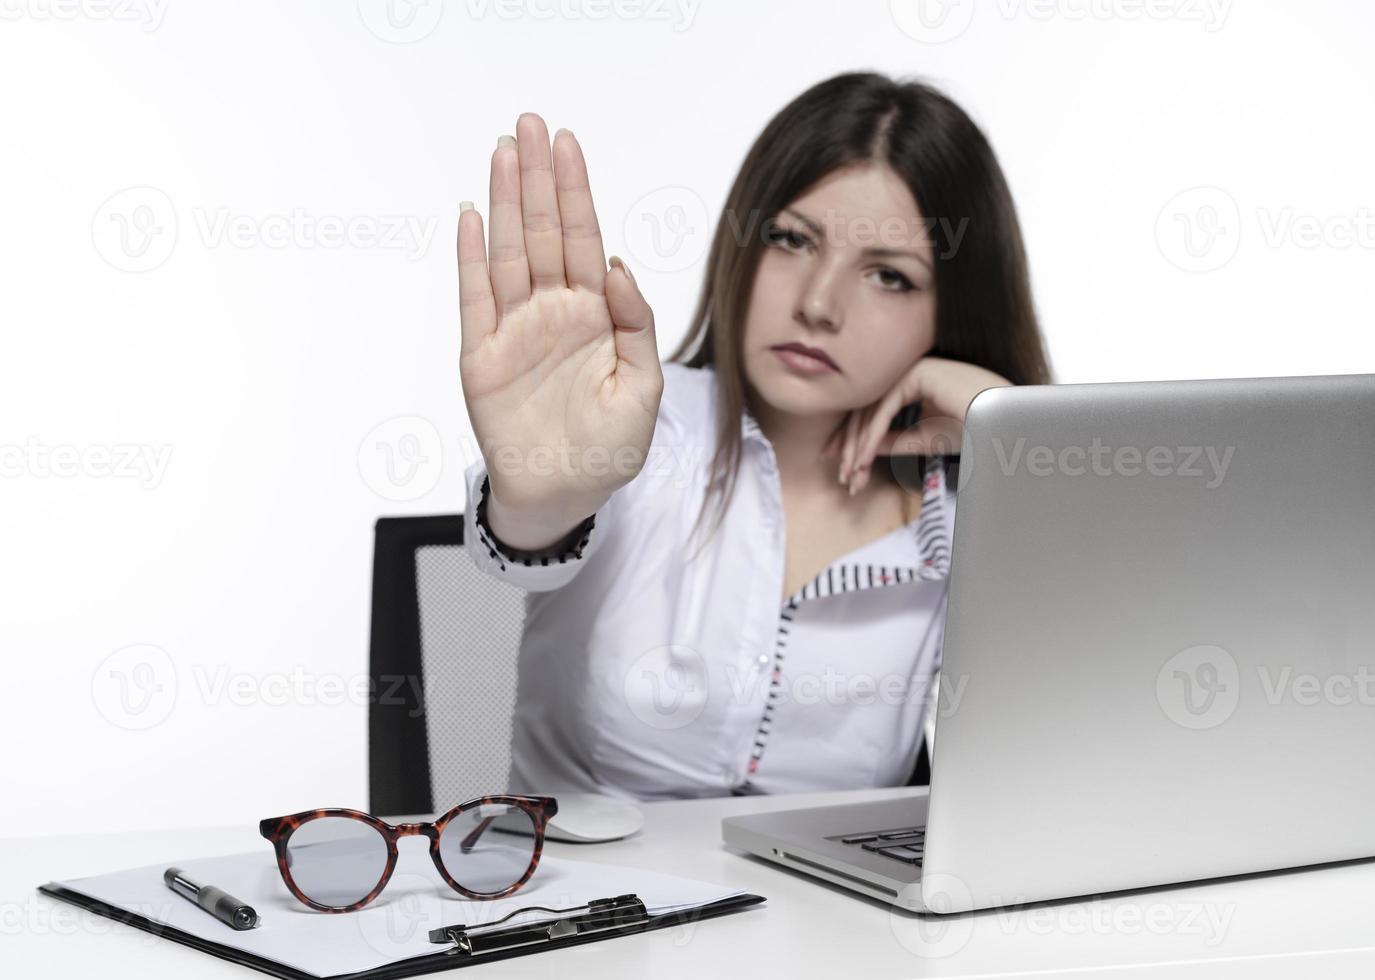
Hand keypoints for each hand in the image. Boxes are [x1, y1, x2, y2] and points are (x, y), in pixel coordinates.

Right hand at [457, 113, 662, 523]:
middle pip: (542, 233)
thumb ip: (635, 324)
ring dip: (504, 203)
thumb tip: (615, 267)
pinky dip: (470, 259)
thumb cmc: (611, 448)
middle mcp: (551, 312)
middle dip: (536, 179)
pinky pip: (475, 300)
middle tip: (528, 125)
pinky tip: (472, 217)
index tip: (566, 145)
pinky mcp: (482, 357)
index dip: (574, 192)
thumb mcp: (645, 388)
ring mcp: (514, 331)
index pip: (582, 240)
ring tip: (502, 153)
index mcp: (594, 315)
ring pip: (507, 254)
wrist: (567, 496)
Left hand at [823, 355, 1012, 494]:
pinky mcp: (917, 374)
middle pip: (868, 409)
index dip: (856, 439)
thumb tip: (863, 449)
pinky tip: (864, 459)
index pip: (875, 410)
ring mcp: (913, 368)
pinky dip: (871, 437)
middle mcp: (911, 371)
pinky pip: (884, 409)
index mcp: (916, 382)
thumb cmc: (976, 430)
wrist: (1004, 424)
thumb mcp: (926, 439)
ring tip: (852, 474)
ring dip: (859, 446)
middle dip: (852, 446)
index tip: (845, 466)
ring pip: (871, 409)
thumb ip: (894, 440)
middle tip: (843, 476)